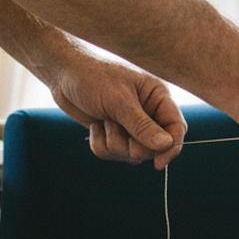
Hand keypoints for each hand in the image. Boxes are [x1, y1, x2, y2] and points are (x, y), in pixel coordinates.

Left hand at [44, 51, 186, 169]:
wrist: (62, 74)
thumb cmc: (93, 78)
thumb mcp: (119, 101)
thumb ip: (142, 125)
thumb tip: (165, 144)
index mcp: (158, 97)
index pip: (176, 127)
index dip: (171, 147)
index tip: (159, 164)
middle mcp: (148, 113)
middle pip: (155, 146)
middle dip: (133, 145)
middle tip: (115, 131)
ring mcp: (130, 125)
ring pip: (132, 153)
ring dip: (114, 144)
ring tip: (103, 123)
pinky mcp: (114, 134)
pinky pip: (113, 153)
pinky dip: (101, 145)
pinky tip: (94, 127)